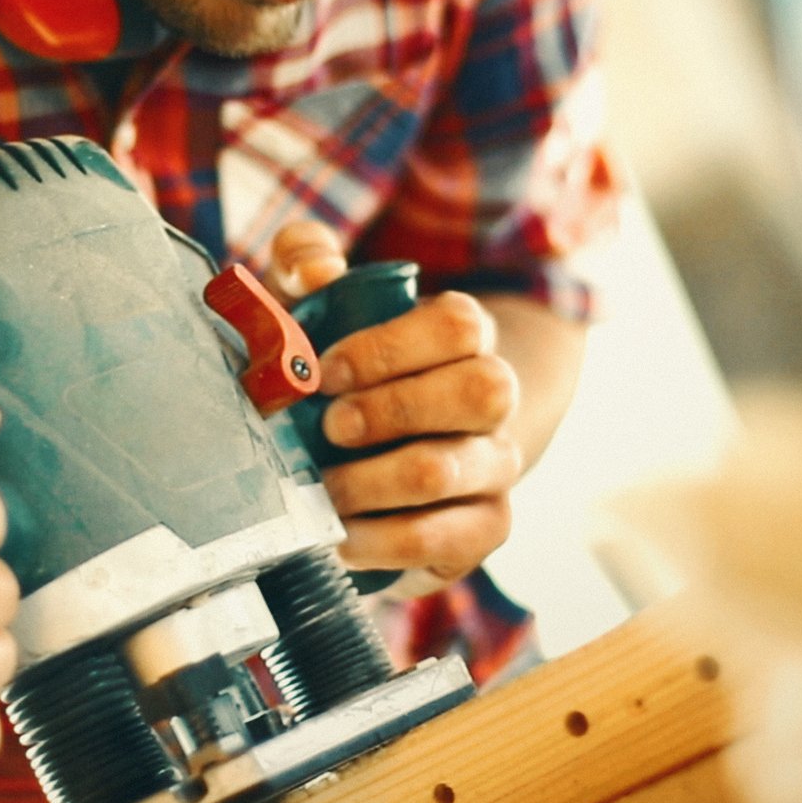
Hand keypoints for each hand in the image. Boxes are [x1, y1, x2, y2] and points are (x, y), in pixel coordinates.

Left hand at [264, 223, 523, 587]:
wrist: (374, 454)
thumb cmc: (340, 371)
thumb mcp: (315, 307)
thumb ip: (306, 262)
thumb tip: (317, 269)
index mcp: (463, 338)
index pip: (460, 325)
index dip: (390, 348)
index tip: (325, 371)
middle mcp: (495, 400)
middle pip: (483, 390)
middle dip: (395, 410)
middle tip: (330, 427)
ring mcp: (495, 466)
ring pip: (455, 468)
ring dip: (374, 481)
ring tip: (322, 488)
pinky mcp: (483, 528)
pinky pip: (452, 539)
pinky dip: (386, 541)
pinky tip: (343, 535)